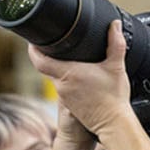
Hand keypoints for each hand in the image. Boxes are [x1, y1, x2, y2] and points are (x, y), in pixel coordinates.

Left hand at [26, 20, 134, 141]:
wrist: (113, 124)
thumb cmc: (114, 98)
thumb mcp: (116, 67)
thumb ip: (116, 43)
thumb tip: (115, 25)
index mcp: (68, 73)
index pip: (39, 61)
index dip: (33, 50)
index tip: (34, 42)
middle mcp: (61, 86)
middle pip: (48, 67)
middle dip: (52, 57)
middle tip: (59, 46)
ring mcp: (64, 97)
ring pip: (57, 79)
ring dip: (62, 70)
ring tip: (74, 62)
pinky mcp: (68, 106)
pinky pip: (63, 89)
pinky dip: (68, 82)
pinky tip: (80, 80)